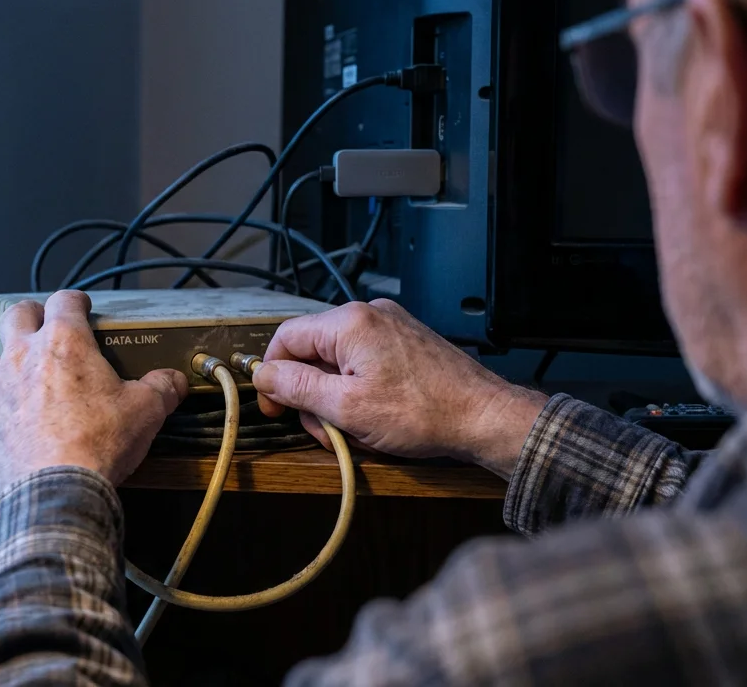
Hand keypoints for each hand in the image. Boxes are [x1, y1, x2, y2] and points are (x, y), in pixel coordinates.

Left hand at [0, 290, 187, 491]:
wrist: (56, 491)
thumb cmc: (98, 443)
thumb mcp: (146, 410)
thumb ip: (162, 387)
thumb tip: (173, 381)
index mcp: (63, 342)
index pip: (64, 300)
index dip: (76, 300)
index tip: (82, 306)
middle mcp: (23, 355)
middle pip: (17, 314)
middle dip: (33, 315)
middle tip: (48, 326)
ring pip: (0, 358)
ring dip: (17, 361)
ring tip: (37, 379)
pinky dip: (7, 402)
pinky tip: (24, 419)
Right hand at [252, 299, 548, 477]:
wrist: (484, 416)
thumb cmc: (422, 412)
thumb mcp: (347, 407)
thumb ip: (298, 387)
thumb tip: (262, 375)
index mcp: (349, 322)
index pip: (285, 338)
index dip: (273, 376)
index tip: (275, 408)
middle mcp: (368, 315)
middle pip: (312, 353)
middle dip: (313, 397)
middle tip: (329, 432)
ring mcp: (389, 327)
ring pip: (338, 364)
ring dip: (337, 401)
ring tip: (359, 431)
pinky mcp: (404, 343)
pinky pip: (364, 365)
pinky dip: (360, 394)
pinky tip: (376, 420)